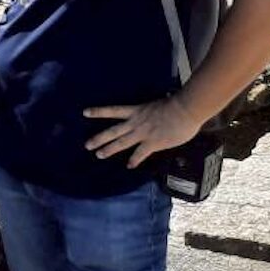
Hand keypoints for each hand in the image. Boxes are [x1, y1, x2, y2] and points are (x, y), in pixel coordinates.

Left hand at [84, 96, 203, 168]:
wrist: (185, 110)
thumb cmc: (175, 104)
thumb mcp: (156, 104)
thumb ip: (150, 111)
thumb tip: (151, 112)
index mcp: (136, 110)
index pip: (113, 110)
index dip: (98, 111)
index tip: (84, 112)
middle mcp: (135, 122)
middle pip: (113, 131)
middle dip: (99, 138)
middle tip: (87, 145)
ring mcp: (143, 133)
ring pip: (121, 143)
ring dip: (109, 149)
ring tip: (99, 155)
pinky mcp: (153, 143)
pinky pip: (140, 154)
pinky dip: (134, 160)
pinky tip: (129, 166)